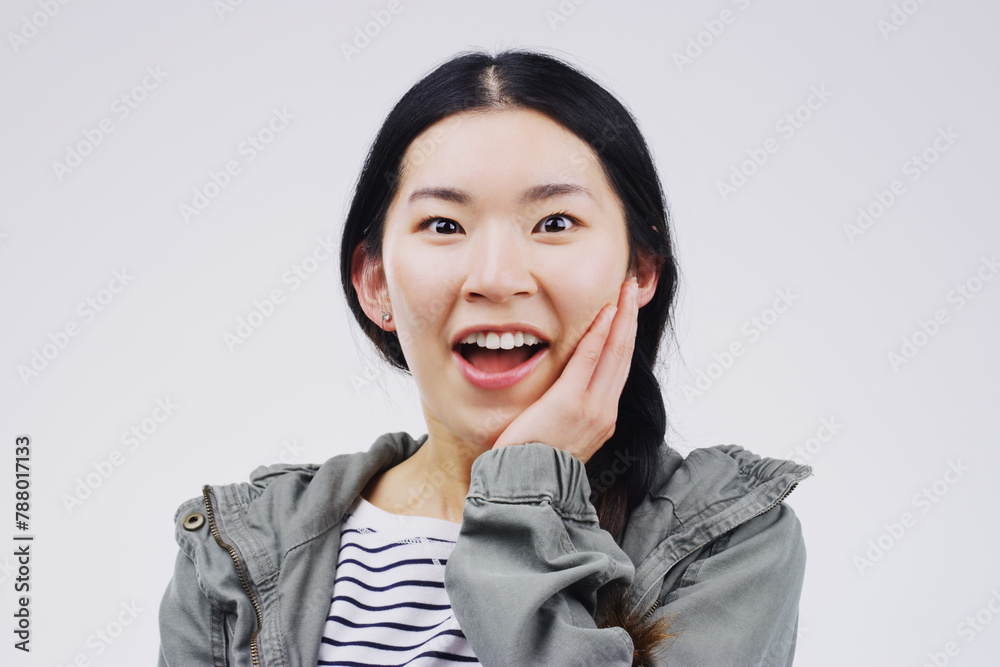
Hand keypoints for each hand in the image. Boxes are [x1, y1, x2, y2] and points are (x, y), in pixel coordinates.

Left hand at [492, 276, 639, 462]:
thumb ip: (568, 411)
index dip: (624, 338)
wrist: (526, 486)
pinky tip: (606, 312)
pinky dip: (599, 334)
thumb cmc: (533, 461)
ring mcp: (592, 408)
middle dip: (630, 320)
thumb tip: (561, 394)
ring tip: (625, 292)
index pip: (618, 369)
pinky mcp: (571, 403)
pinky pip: (589, 360)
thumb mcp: (560, 435)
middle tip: (632, 290)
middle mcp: (604, 412)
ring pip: (614, 353)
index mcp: (602, 419)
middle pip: (623, 356)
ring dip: (621, 318)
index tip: (626, 312)